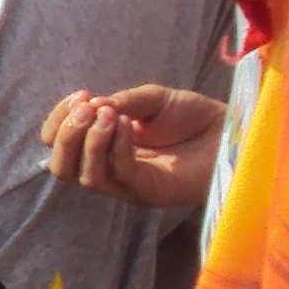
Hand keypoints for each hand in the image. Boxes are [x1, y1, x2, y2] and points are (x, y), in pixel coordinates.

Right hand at [44, 84, 225, 209]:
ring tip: (109, 114)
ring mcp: (128, 185)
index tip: (80, 95)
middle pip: (61, 168)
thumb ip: (121, 103)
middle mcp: (109, 169)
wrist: (230, 131)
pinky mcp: (149, 193)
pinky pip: (119, 174)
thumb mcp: (151, 99)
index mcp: (103, 147)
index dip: (58, 121)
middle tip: (87, 107)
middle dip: (66, 135)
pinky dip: (116, 147)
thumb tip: (91, 107)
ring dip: (89, 140)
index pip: (58, 145)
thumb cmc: (193, 117)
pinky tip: (127, 124)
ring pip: (85, 176)